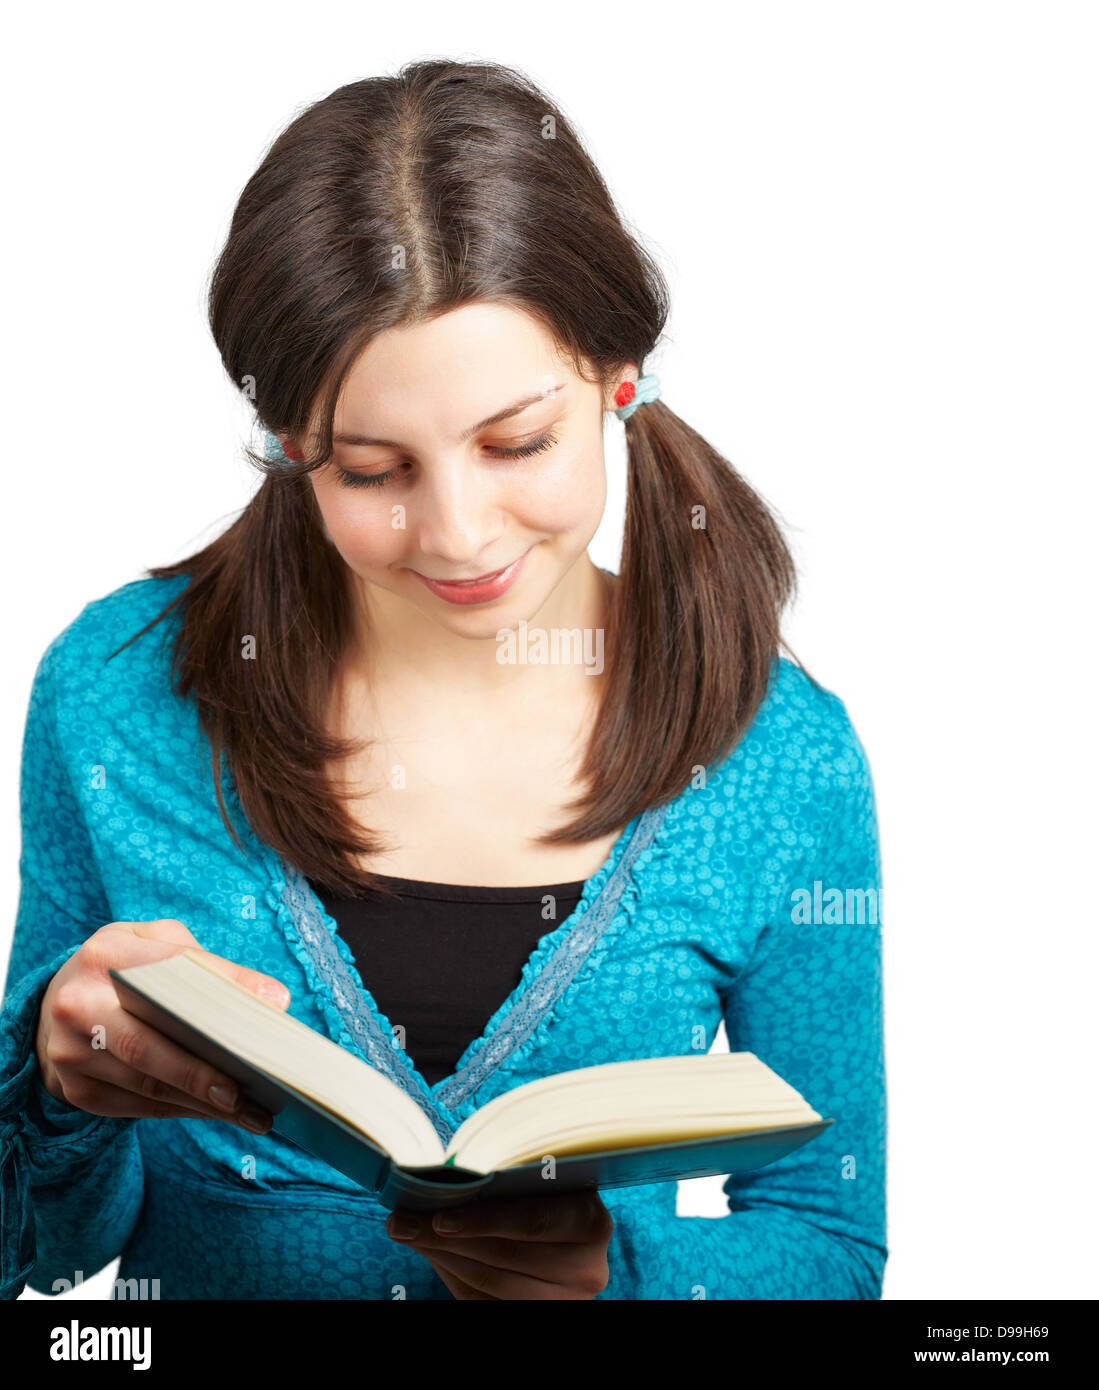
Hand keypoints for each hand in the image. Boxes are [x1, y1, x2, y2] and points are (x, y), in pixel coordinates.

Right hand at [35, 918, 291, 1131]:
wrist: (57, 1004)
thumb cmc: (125, 971)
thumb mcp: (159, 947)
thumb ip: (210, 965)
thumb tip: (273, 999)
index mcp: (105, 955)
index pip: (173, 972)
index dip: (225, 989)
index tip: (275, 1010)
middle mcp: (78, 1004)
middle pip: (147, 1045)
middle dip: (202, 1073)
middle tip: (250, 1093)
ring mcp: (69, 1051)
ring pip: (146, 1084)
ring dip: (202, 1103)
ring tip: (251, 1112)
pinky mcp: (74, 1089)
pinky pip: (137, 1107)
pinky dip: (182, 1111)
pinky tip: (216, 1112)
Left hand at [385, 1191, 613, 1298]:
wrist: (570, 1228)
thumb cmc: (550, 1189)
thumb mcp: (543, 1177)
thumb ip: (509, 1177)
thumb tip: (442, 1180)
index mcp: (591, 1223)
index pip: (533, 1222)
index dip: (484, 1220)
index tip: (440, 1217)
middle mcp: (586, 1269)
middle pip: (504, 1256)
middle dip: (445, 1237)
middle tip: (403, 1220)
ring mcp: (564, 1299)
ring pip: (489, 1282)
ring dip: (441, 1256)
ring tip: (408, 1232)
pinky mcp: (538, 1314)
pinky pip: (483, 1300)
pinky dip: (451, 1275)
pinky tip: (431, 1251)